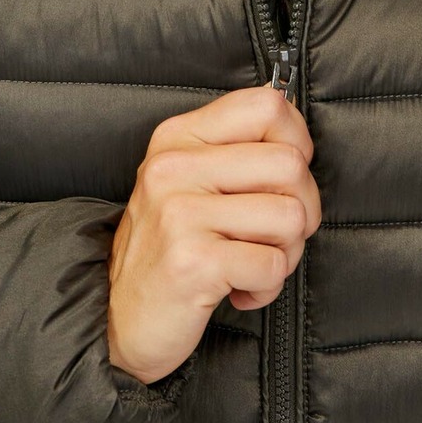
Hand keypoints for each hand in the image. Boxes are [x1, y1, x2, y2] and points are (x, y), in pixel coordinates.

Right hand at [106, 85, 321, 384]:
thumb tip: (301, 141)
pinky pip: (272, 265)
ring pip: (290, 217)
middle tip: (272, 236)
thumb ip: (237, 153)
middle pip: (289, 164)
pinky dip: (266, 287)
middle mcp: (174, 167)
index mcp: (179, 138)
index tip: (281, 180)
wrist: (119, 316)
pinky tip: (237, 290)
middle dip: (302, 209)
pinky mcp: (192, 261)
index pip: (267, 106)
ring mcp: (179, 213)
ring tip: (249, 263)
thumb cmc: (171, 249)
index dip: (296, 143)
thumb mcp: (190, 183)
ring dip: (285, 254)